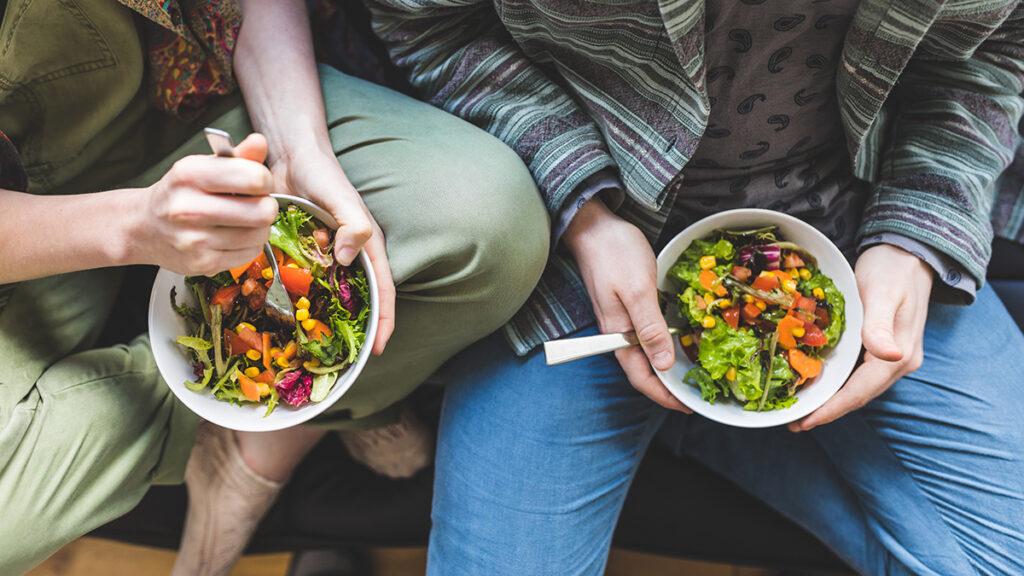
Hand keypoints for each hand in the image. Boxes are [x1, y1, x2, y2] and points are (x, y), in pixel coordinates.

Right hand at [132, 134, 277, 275]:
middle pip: (263, 211)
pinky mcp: (203, 263)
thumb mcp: (203, 166)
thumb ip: (236, 156)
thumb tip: (259, 141)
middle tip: (256, 203)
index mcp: (189, 175)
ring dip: (259, 227)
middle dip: (266, 206)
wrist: (143, 228)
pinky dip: (249, 245)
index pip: (254, 178)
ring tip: (244, 220)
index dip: (265, 179)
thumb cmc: (181, 193)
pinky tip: (233, 236)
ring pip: (260, 234)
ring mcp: (195, 240)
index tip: (257, 182)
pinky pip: (250, 253)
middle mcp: (188, 209)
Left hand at [268, 151, 395, 354]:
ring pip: (331, 296)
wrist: (290, 156)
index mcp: (367, 247)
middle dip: (357, 330)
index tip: (379, 349)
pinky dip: (299, 301)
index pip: (383, 291)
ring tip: (315, 349)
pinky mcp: (302, 255)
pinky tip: (285, 319)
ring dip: (326, 320)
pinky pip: (304, 284)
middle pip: (360, 300)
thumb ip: (352, 223)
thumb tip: (350, 258)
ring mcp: (326, 258)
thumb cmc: (323, 174)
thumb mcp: (341, 197)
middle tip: (345, 359)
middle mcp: (349, 257)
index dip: (384, 321)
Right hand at [564, 199, 690, 411]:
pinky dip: (665, 344)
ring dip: (668, 366)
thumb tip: (664, 366)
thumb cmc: (614, 254)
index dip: (664, 396)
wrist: (593, 226)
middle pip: (644, 371)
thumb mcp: (637, 291)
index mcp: (618, 335)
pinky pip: (648, 335)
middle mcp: (618, 333)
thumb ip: (650, 329)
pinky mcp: (628, 306)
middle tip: (698, 393)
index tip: (689, 406)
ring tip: (694, 372)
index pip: (641, 378)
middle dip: (668, 387)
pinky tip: (680, 340)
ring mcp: (622, 320)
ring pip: (647, 354)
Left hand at [789, 244, 932, 431]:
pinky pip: (857, 373)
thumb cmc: (892, 269)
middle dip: (826, 410)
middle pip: (858, 396)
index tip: (803, 422)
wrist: (908, 252)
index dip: (831, 410)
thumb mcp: (882, 293)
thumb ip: (879, 325)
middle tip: (792, 420)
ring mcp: (893, 356)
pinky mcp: (883, 347)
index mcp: (898, 355)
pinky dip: (836, 382)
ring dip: (830, 399)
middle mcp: (898, 361)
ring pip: (857, 387)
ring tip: (800, 407)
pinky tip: (817, 382)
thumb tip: (889, 356)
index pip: (860, 392)